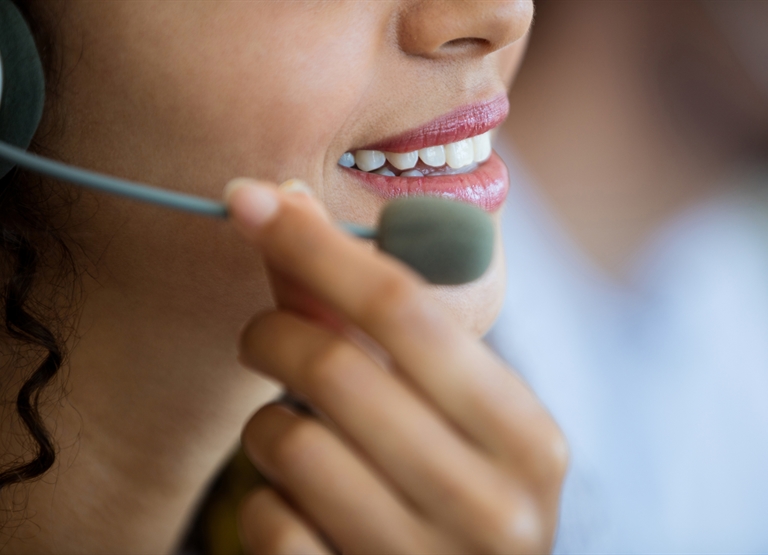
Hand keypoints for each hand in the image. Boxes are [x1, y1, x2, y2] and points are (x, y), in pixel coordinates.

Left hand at [225, 179, 567, 553]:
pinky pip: (268, 523)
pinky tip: (298, 509)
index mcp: (527, 439)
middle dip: (272, 332)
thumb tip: (287, 208)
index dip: (318, 248)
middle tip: (262, 336)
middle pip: (337, 368)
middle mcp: (493, 508)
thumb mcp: (441, 410)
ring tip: (290, 437)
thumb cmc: (448, 486)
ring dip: (266, 427)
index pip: (407, 310)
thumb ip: (367, 319)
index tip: (253, 204)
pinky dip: (264, 501)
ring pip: (290, 444)